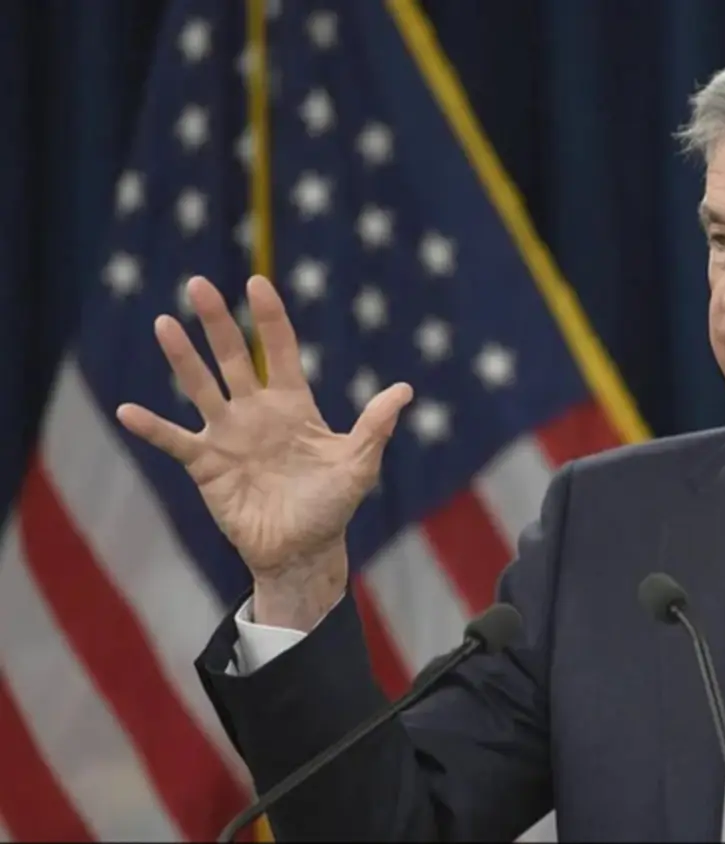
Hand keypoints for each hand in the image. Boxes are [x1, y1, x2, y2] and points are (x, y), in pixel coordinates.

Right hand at [116, 276, 411, 619]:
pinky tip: (127, 411)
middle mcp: (256, 411)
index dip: (270, 318)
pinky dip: (152, 428)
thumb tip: (405, 390)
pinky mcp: (207, 465)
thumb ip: (375, 426)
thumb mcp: (358, 465)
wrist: (302, 550)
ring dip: (182, 358)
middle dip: (217, 322)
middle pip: (233, 357)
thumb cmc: (331, 505)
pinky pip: (175, 441)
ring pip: (200, 387)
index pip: (279, 350)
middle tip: (198, 284)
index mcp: (293, 404)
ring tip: (164, 324)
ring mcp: (228, 435)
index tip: (258, 283)